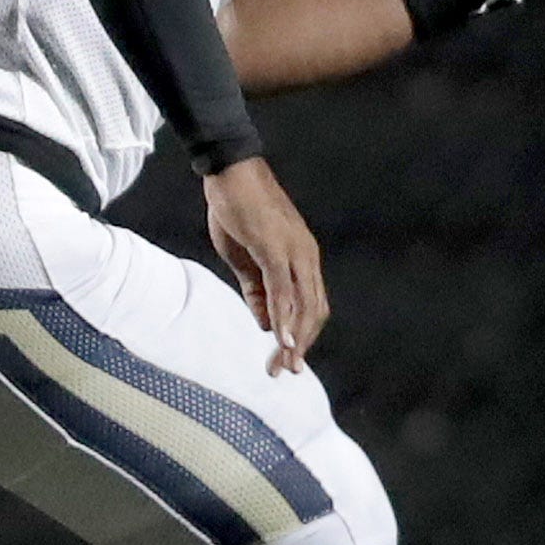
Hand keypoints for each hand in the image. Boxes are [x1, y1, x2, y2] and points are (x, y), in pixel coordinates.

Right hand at [203, 156, 327, 367]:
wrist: (230, 171)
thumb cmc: (237, 210)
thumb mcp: (244, 258)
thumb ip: (256, 290)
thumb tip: (266, 323)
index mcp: (302, 259)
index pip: (311, 306)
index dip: (302, 336)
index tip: (287, 362)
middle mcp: (306, 257)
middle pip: (313, 312)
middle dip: (301, 346)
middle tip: (285, 373)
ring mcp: (293, 252)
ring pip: (302, 305)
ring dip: (294, 339)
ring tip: (284, 365)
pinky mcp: (275, 247)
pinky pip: (284, 289)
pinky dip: (285, 316)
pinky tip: (281, 339)